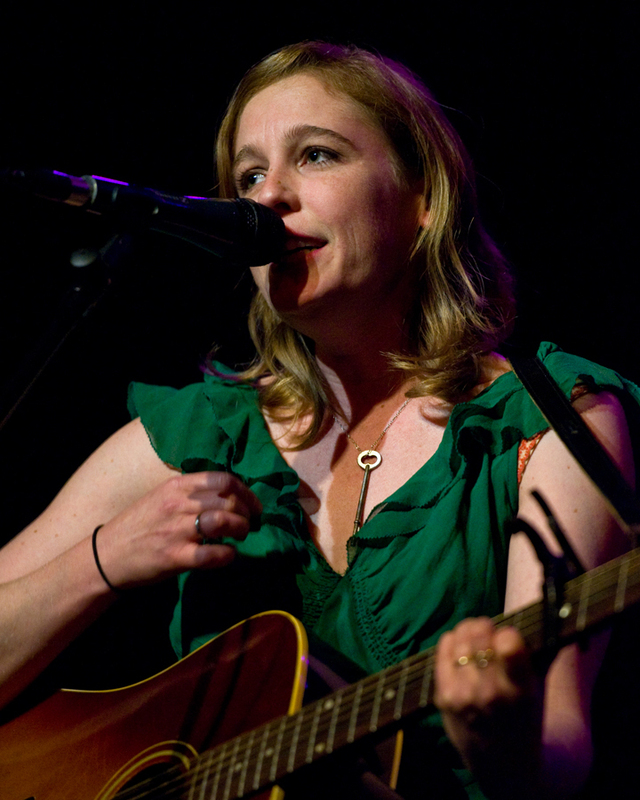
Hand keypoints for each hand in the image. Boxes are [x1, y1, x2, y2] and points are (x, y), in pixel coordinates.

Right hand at [93, 471, 261, 589]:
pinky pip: (212, 554)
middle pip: (228, 500)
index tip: (253, 505)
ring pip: (223, 521)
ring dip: (241, 529)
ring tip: (241, 536)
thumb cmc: (139, 525)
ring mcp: (176, 530)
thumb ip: (192, 492)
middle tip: (249, 524)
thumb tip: (229, 495)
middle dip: (247, 513)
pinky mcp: (175, 557)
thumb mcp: (162, 496)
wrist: (107, 555)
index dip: (245, 491)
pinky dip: (227, 554)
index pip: (222, 480)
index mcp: (176, 486)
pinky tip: (228, 555)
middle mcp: (178, 504)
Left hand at [434, 617, 542, 790]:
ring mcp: (464, 696)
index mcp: (521, 692)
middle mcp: (490, 694)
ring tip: (476, 637)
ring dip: (468, 631)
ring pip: (460, 637)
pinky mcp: (444, 698)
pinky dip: (452, 641)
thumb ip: (532, 656)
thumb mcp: (538, 692)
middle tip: (490, 630)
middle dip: (486, 626)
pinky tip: (461, 646)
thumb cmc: (528, 721)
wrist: (507, 769)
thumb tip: (544, 613)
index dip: (507, 634)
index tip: (508, 637)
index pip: (508, 645)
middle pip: (479, 634)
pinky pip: (444, 649)